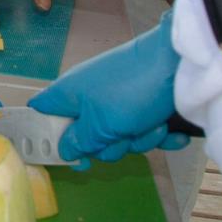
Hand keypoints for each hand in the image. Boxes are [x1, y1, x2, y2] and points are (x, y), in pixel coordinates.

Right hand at [29, 11, 189, 165]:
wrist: (178, 65)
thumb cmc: (130, 92)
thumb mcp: (101, 125)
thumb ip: (79, 142)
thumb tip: (63, 150)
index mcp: (68, 95)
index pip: (42, 113)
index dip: (50, 138)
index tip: (71, 157)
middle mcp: (89, 97)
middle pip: (87, 136)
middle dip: (110, 144)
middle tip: (122, 136)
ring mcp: (117, 101)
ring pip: (118, 137)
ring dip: (139, 139)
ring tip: (153, 125)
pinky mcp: (142, 105)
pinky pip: (142, 130)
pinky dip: (158, 134)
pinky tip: (169, 130)